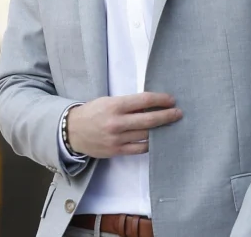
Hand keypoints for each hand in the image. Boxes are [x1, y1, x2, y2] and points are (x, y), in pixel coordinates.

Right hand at [66, 92, 181, 157]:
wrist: (72, 131)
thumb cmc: (92, 112)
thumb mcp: (108, 102)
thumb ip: (127, 104)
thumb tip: (151, 105)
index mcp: (115, 105)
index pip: (144, 100)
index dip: (160, 100)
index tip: (171, 99)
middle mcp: (117, 122)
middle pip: (149, 119)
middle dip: (167, 116)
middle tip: (178, 113)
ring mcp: (117, 138)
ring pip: (146, 135)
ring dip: (160, 130)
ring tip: (170, 126)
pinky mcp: (116, 150)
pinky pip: (139, 149)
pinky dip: (149, 144)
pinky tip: (155, 139)